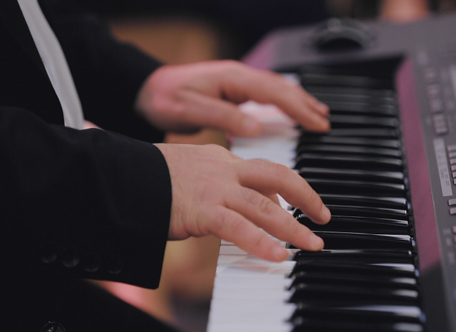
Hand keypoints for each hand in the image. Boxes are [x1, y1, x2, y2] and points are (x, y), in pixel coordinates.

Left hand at [137, 60, 329, 136]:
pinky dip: (283, 103)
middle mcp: (239, 77)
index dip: (298, 109)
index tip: (317, 124)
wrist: (145, 89)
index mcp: (232, 79)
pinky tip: (290, 112)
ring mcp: (237, 82)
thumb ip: (223, 118)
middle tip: (325, 123)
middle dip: (306, 104)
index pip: (275, 92)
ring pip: (276, 89)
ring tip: (318, 116)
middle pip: (281, 88)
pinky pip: (266, 95)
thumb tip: (257, 128)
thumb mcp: (190, 111)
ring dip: (298, 102)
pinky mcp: (233, 90)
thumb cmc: (164, 99)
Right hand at [155, 143, 330, 261]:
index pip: (264, 170)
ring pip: (265, 206)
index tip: (294, 206)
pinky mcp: (204, 210)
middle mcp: (225, 169)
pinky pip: (240, 229)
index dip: (285, 190)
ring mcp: (216, 188)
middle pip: (278, 176)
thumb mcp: (191, 173)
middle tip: (323, 216)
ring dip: (293, 227)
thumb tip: (238, 205)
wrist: (120, 175)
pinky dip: (262, 243)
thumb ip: (217, 185)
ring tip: (312, 245)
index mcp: (222, 158)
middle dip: (306, 196)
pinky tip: (279, 256)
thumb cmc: (151, 178)